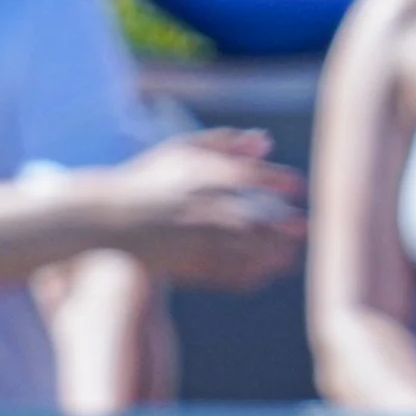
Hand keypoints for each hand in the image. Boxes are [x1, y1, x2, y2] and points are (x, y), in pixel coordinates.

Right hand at [91, 131, 306, 288]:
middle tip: (306, 228)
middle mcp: (202, 207)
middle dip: (284, 225)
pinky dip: (248, 275)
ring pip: (243, 249)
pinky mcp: (186, 263)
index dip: (281, 182)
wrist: (110, 216)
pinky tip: (263, 275)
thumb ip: (225, 141)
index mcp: (203, 175)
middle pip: (255, 217)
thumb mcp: (183, 148)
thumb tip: (266, 140)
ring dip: (271, 253)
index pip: (254, 177)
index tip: (298, 187)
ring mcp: (194, 238)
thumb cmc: (148, 177)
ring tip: (290, 256)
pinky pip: (225, 273)